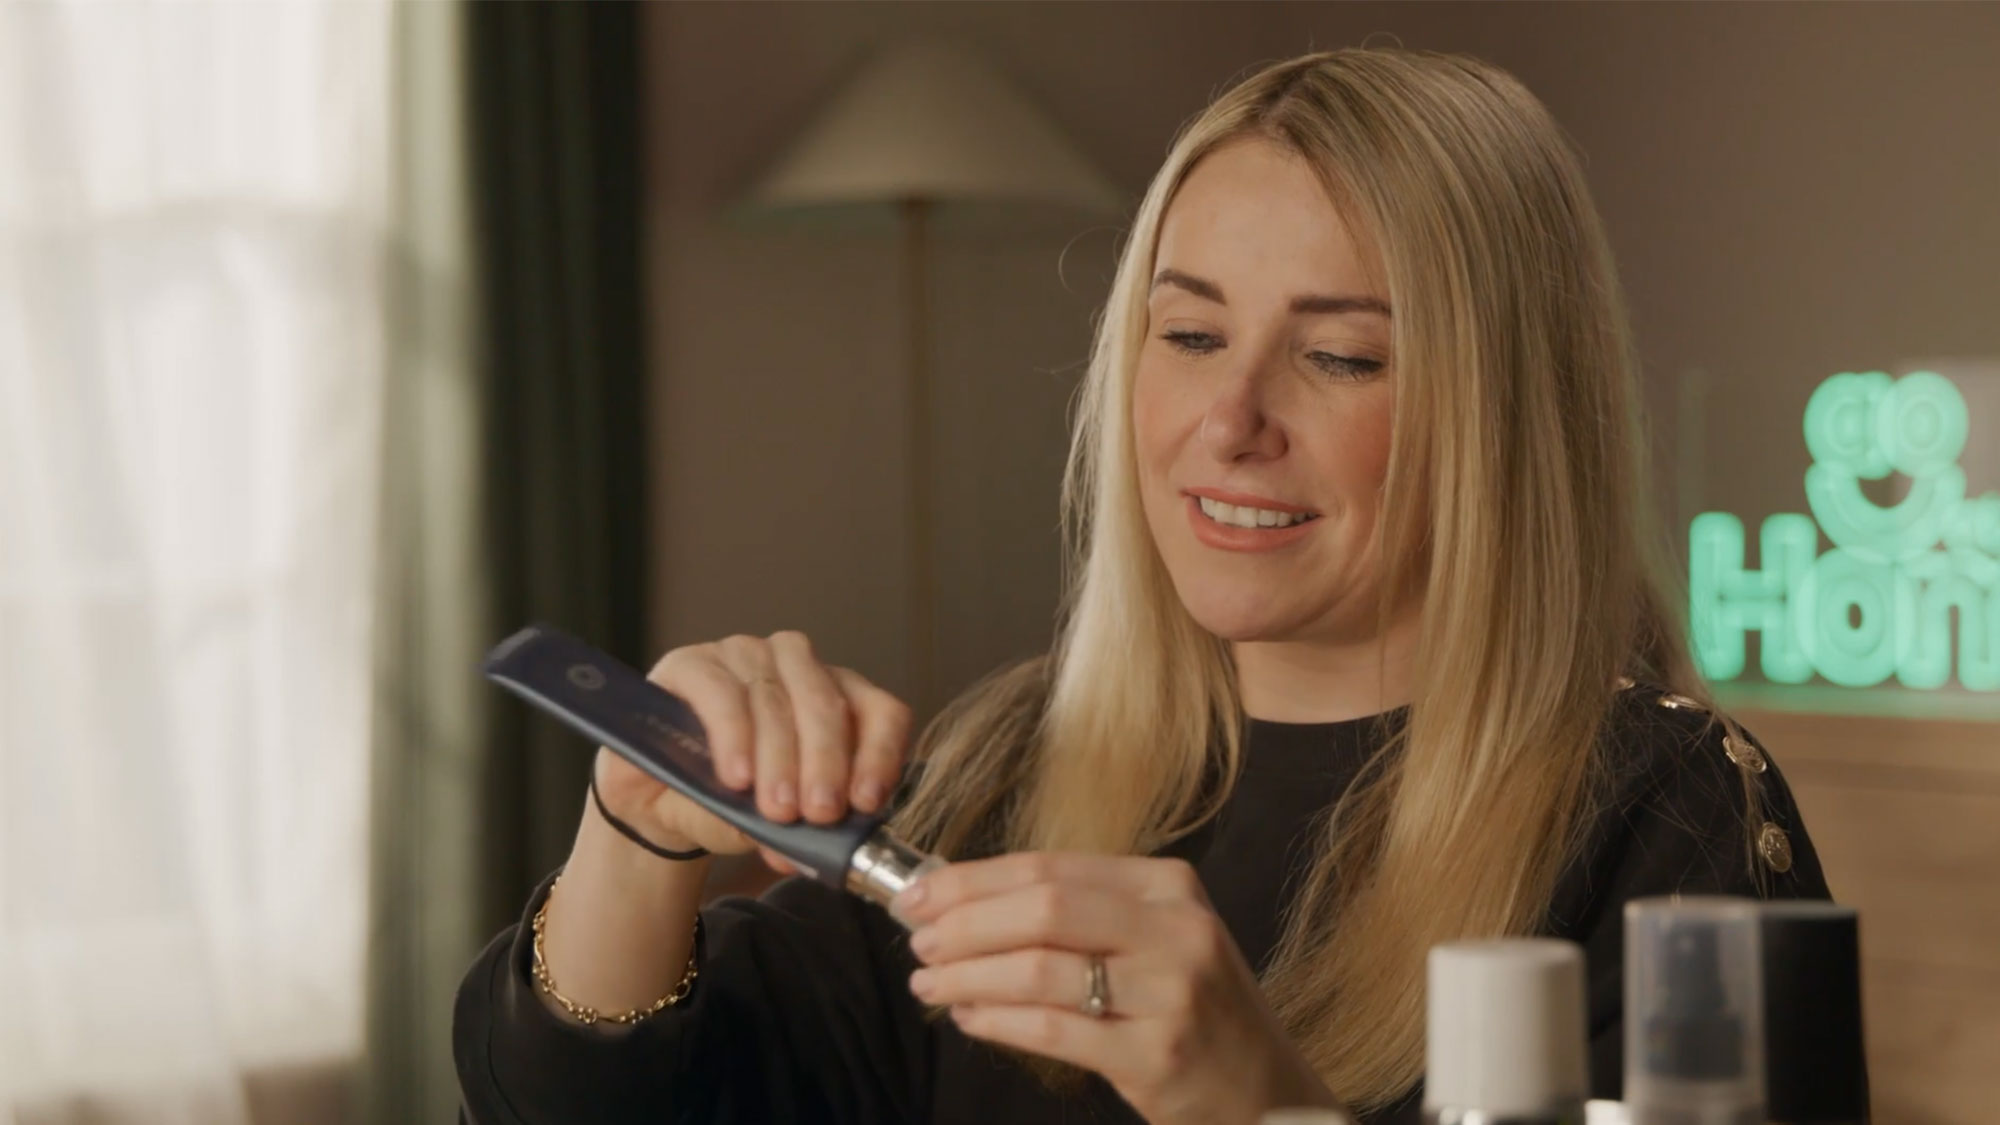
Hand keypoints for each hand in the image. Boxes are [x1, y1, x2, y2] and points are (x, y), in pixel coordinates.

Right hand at [594, 631, 911, 872]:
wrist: (658, 802)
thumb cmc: (729, 804)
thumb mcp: (773, 824)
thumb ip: (797, 830)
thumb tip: (811, 850)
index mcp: (837, 698)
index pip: (879, 711)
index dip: (880, 754)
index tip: (867, 801)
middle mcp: (796, 666)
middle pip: (827, 703)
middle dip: (826, 762)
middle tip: (819, 813)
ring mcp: (745, 656)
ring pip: (776, 697)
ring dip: (780, 757)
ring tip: (776, 809)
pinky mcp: (693, 663)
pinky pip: (721, 692)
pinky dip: (733, 736)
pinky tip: (736, 776)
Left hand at [893, 853, 1345, 1124]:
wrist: (1265, 1090)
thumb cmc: (1194, 1010)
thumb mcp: (1156, 940)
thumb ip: (1080, 914)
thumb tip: (966, 899)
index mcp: (1169, 887)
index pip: (1050, 866)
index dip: (972, 880)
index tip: (919, 895)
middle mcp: (1176, 930)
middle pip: (1042, 907)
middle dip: (964, 922)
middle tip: (917, 941)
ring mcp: (1170, 993)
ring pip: (1039, 969)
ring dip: (968, 976)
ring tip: (930, 985)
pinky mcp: (1155, 1054)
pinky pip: (1051, 1029)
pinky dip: (997, 1021)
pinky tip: (970, 1018)